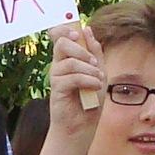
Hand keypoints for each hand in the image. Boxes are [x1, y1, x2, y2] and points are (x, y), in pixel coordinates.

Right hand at [45, 23, 104, 143]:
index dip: (65, 29)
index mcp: (68, 58)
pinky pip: (72, 77)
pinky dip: (88, 80)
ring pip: (70, 61)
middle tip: (93, 62)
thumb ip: (95, 52)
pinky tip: (95, 87)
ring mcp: (56, 76)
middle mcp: (59, 64)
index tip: (78, 33)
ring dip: (89, 69)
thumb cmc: (90, 100)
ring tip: (98, 80)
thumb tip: (88, 29)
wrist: (82, 125)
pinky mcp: (56, 89)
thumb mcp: (99, 71)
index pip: (59, 35)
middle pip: (61, 42)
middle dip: (81, 49)